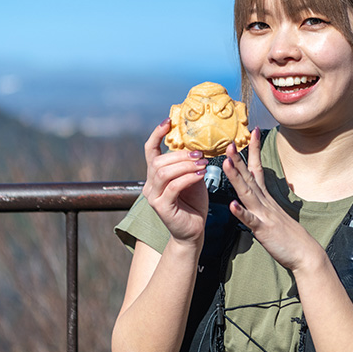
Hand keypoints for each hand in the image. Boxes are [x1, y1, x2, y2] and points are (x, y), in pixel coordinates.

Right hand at [142, 119, 208, 246]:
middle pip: (158, 161)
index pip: (150, 151)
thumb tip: (197, 146)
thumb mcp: (193, 178)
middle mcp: (150, 185)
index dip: (157, 134)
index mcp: (155, 175)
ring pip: (164, 172)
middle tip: (200, 154)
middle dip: (180, 155)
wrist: (193, 230)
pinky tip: (200, 175)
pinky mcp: (162, 207)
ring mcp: (154, 196)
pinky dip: (188, 178)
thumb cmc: (194, 203)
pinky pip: (173, 187)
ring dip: (185, 165)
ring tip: (202, 164)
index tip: (168, 121)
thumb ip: (190, 164)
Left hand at [223, 128, 322, 270]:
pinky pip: (250, 221)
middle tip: (229, 141)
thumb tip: (272, 189)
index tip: (252, 132)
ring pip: (247, 193)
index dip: (253, 151)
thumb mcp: (278, 214)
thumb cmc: (290, 236)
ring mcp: (264, 215)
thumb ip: (270, 201)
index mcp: (266, 198)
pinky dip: (241, 213)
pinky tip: (232, 205)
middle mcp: (265, 202)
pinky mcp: (263, 230)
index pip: (258, 169)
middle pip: (250, 176)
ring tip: (227, 162)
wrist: (305, 254)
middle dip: (238, 158)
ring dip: (237, 177)